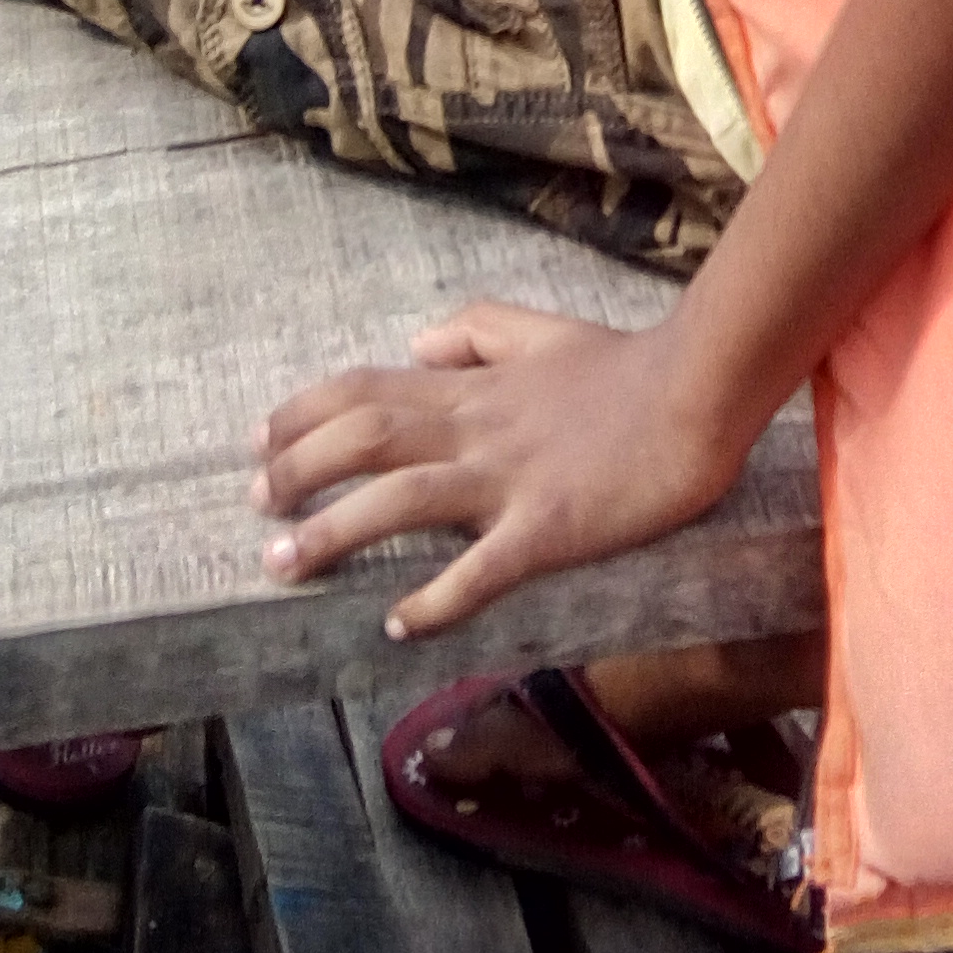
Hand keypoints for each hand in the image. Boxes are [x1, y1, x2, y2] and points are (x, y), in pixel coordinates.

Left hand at [249, 301, 743, 638]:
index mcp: (472, 388)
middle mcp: (476, 429)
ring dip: (334, 532)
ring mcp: (510, 480)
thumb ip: (477, 331)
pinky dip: (437, 598)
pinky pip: (483, 568)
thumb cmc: (626, 365)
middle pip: (364, 440)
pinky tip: (399, 623)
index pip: (366, 389)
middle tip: (255, 507)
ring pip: (403, 500)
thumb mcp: (543, 329)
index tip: (259, 441)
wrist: (698, 391)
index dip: (303, 413)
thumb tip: (416, 344)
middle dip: (297, 472)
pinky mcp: (550, 526)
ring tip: (281, 565)